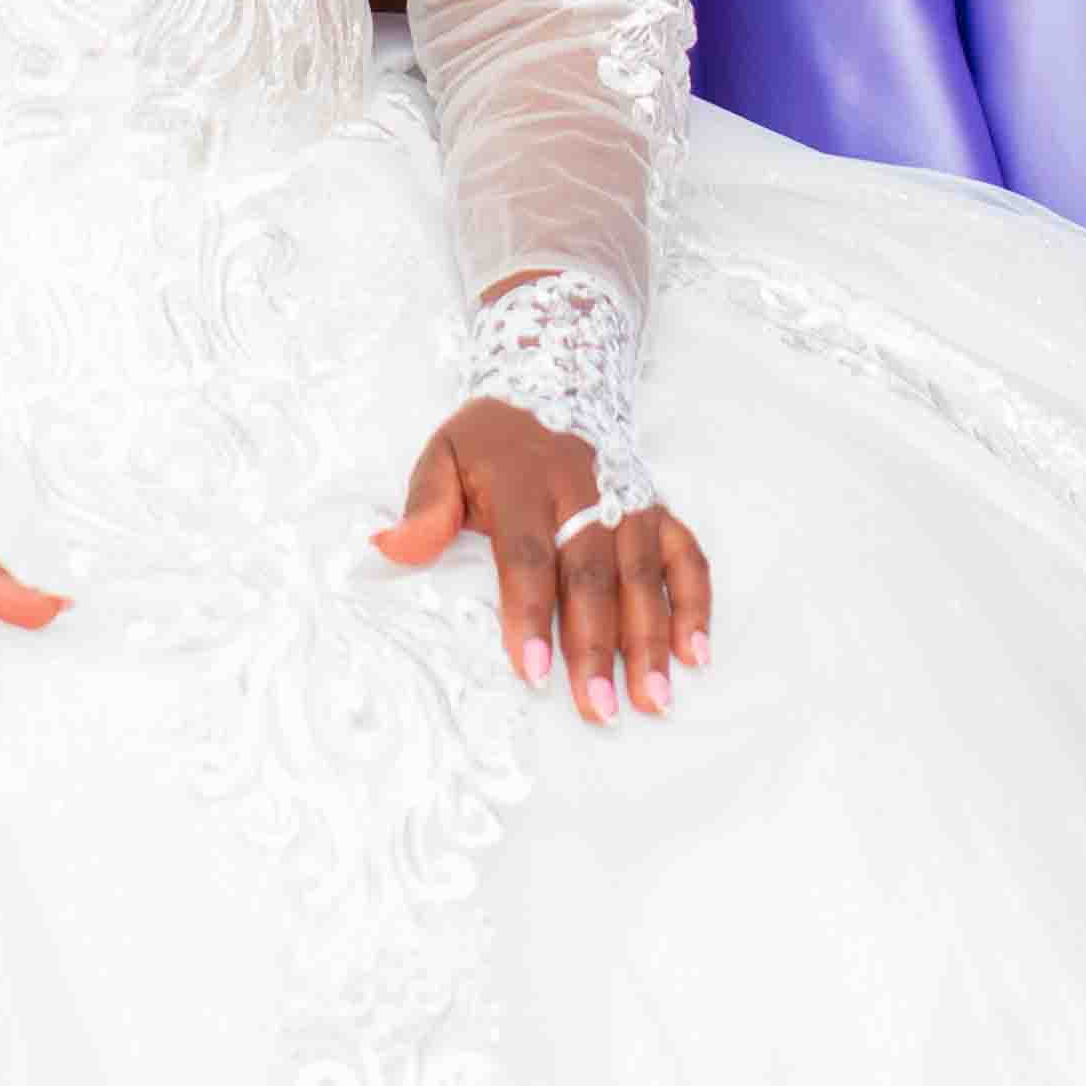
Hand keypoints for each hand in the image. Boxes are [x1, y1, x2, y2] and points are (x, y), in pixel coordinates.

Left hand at [374, 399, 713, 725]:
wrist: (556, 377)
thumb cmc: (491, 440)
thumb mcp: (443, 456)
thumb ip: (424, 506)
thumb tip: (390, 548)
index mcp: (525, 484)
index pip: (528, 555)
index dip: (530, 613)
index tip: (532, 671)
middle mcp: (585, 493)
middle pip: (593, 574)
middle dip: (598, 645)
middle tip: (600, 708)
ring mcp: (628, 501)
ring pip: (643, 573)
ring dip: (650, 638)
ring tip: (653, 699)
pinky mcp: (657, 508)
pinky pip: (685, 555)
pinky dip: (694, 602)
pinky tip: (695, 653)